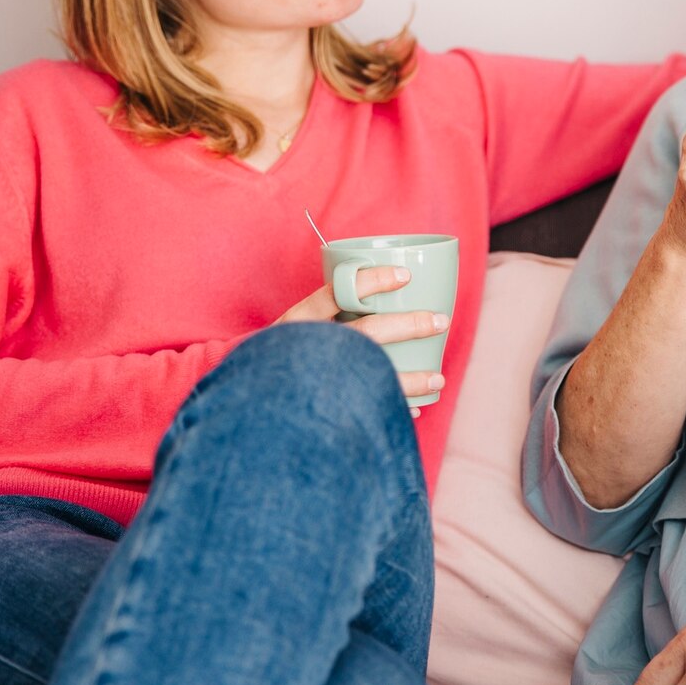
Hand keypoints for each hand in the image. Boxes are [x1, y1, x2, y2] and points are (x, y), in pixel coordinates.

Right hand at [277, 266, 447, 410]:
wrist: (245, 405)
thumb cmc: (282, 357)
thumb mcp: (295, 328)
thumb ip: (329, 313)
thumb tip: (389, 293)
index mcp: (298, 320)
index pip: (335, 292)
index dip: (372, 280)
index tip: (406, 275)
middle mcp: (305, 347)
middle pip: (365, 333)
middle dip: (409, 326)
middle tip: (440, 321)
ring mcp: (311, 381)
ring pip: (370, 375)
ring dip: (410, 380)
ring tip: (438, 378)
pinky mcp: (318, 409)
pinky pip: (362, 409)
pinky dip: (390, 408)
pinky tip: (413, 408)